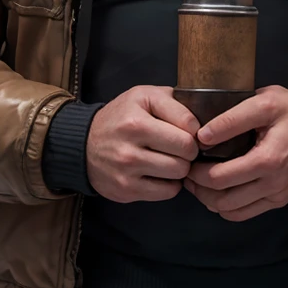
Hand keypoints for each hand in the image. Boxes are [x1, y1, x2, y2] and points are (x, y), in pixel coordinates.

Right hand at [86, 86, 199, 202]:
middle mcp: (130, 144)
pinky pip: (168, 191)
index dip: (196, 129)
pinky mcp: (127, 190)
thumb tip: (204, 121)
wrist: (83, 145)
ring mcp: (127, 169)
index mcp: (137, 118)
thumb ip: (174, 101)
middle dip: (190, 150)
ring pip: (179, 173)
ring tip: (170, 159)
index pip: (189, 126)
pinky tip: (161, 174)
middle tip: (181, 148)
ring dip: (180, 167)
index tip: (189, 131)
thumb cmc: (122, 117)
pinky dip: (170, 184)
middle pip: (187, 152)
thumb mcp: (143, 96)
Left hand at [184, 86, 287, 220]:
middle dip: (197, 187)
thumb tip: (203, 135)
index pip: (218, 176)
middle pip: (221, 198)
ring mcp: (276, 195)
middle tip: (186, 170)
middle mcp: (272, 184)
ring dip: (209, 200)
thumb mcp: (267, 101)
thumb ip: (234, 117)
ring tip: (198, 182)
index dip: (195, 170)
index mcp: (267, 159)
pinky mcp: (280, 200)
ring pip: (230, 211)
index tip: (188, 156)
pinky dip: (226, 208)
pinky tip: (219, 191)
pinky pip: (245, 214)